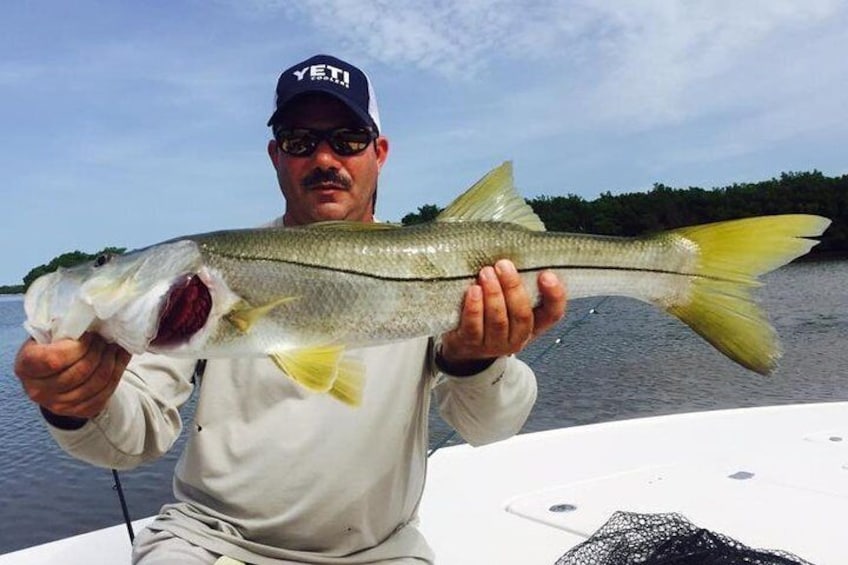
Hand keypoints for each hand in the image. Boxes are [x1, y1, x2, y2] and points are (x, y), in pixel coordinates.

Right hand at [14, 333, 130, 419]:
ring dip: (111, 362)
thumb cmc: (50, 348)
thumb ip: (62, 329)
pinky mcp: (78, 412)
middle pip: (79, 372)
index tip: (90, 335)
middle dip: (98, 352)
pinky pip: (105, 394)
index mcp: (26, 366)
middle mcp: (38, 390)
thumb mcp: (47, 335)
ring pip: (96, 384)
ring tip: (115, 347)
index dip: (78, 347)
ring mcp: (58, 405)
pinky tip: (120, 358)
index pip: (54, 359)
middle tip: (106, 339)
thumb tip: (92, 320)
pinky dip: (117, 373)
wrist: (51, 376)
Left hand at [438, 259, 566, 370]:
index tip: (546, 274)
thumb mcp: (510, 301)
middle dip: (513, 288)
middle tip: (503, 265)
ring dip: (493, 294)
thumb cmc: (490, 315)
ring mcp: (495, 344)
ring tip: (486, 273)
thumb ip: (517, 286)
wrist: (465, 345)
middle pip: (522, 315)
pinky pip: (474, 327)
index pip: (553, 313)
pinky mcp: (472, 344)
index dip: (554, 295)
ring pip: (498, 321)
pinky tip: (473, 290)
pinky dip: (474, 308)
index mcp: (534, 325)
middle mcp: (518, 338)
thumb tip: (516, 253)